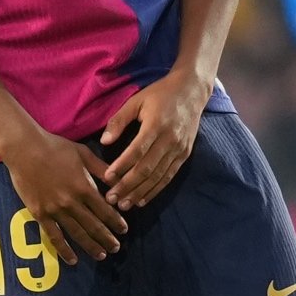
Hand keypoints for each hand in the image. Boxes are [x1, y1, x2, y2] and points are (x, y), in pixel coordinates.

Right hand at [3, 129, 126, 264]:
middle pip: (94, 225)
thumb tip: (117, 179)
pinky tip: (73, 259)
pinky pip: (54, 236)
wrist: (24, 149)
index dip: (116, 222)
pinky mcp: (40, 214)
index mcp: (84, 187)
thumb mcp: (83, 153)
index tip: (124, 230)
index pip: (105, 210)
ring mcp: (55, 210)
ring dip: (91, 246)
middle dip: (107, 238)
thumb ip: (100, 168)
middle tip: (116, 248)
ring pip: (77, 234)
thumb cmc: (54, 147)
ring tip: (101, 255)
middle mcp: (71, 202)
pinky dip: (64, 250)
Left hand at [99, 68, 207, 210]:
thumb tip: (104, 142)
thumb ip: (119, 120)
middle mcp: (169, 140)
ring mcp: (179, 149)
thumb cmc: (160, 94)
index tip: (107, 178)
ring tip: (124, 204)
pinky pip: (169, 176)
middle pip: (147, 168)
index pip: (136, 151)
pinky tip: (142, 199)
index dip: (122, 166)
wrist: (192, 91)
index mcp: (156, 125)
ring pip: (158, 176)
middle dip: (127, 186)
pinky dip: (155, 190)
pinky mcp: (184, 155)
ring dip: (140, 192)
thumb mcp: (136, 101)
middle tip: (111, 199)